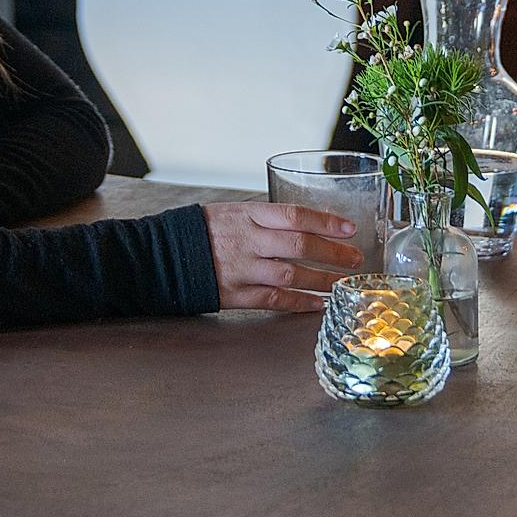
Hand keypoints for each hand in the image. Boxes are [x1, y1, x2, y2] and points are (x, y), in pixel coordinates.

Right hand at [200, 202, 362, 311]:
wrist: (161, 255)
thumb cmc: (202, 231)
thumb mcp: (233, 212)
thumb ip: (267, 219)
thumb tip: (307, 222)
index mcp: (248, 215)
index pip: (295, 215)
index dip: (326, 222)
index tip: (349, 229)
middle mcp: (248, 241)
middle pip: (299, 245)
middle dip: (332, 253)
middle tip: (356, 259)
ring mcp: (241, 269)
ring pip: (291, 275)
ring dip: (322, 281)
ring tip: (343, 283)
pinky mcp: (234, 294)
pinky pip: (273, 300)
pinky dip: (298, 303)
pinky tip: (317, 304)